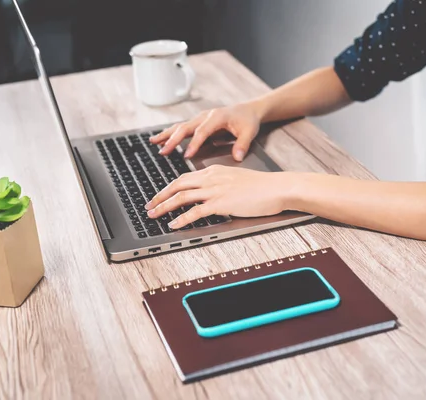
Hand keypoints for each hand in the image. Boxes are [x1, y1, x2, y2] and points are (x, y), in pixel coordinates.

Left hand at [145, 165, 290, 228]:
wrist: (277, 188)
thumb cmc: (262, 187)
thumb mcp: (236, 179)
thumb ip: (221, 184)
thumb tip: (210, 194)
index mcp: (214, 171)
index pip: (185, 178)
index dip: (169, 188)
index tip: (160, 196)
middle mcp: (211, 178)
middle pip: (177, 185)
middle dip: (160, 196)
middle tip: (149, 206)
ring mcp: (215, 190)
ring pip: (181, 197)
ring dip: (164, 207)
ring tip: (153, 215)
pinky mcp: (221, 203)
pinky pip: (195, 211)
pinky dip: (181, 218)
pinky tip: (173, 224)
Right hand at [149, 102, 261, 160]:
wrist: (249, 110)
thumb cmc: (248, 120)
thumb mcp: (249, 132)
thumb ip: (242, 144)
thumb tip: (237, 157)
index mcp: (217, 117)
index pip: (202, 132)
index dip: (194, 144)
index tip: (187, 155)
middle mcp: (205, 116)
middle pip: (185, 127)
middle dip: (173, 139)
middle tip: (163, 151)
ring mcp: (200, 118)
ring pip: (180, 126)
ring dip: (167, 134)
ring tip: (153, 142)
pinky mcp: (198, 122)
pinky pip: (182, 128)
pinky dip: (170, 133)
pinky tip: (161, 140)